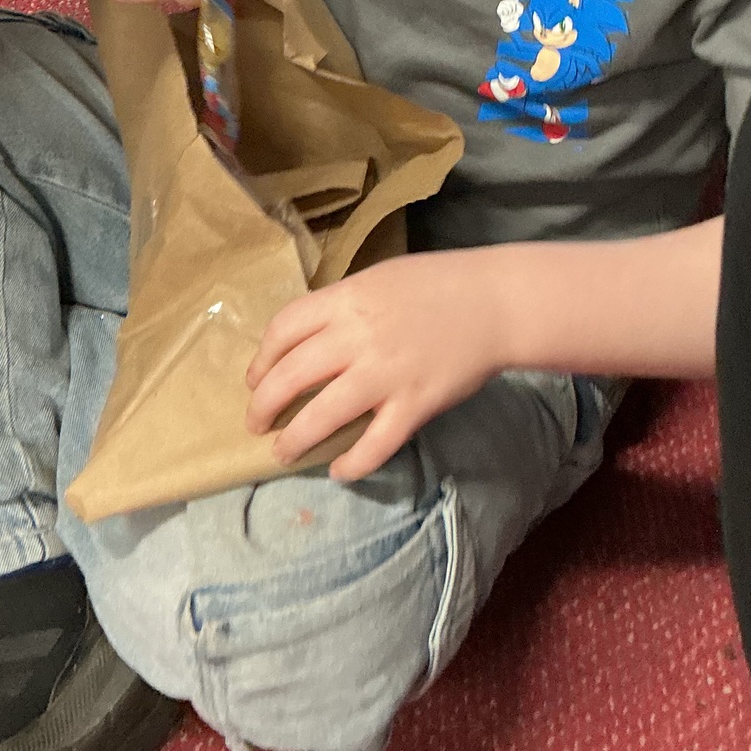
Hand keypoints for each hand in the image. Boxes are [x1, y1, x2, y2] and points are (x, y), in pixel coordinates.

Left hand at [244, 253, 509, 481]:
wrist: (495, 302)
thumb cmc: (438, 285)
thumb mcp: (379, 280)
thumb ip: (343, 307)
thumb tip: (306, 339)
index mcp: (347, 300)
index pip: (284, 329)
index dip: (261, 359)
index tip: (255, 379)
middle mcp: (358, 337)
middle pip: (290, 376)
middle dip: (263, 406)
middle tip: (256, 424)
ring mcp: (386, 374)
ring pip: (322, 415)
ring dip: (294, 440)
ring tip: (283, 453)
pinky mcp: (414, 405)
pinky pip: (374, 445)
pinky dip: (352, 463)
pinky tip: (340, 470)